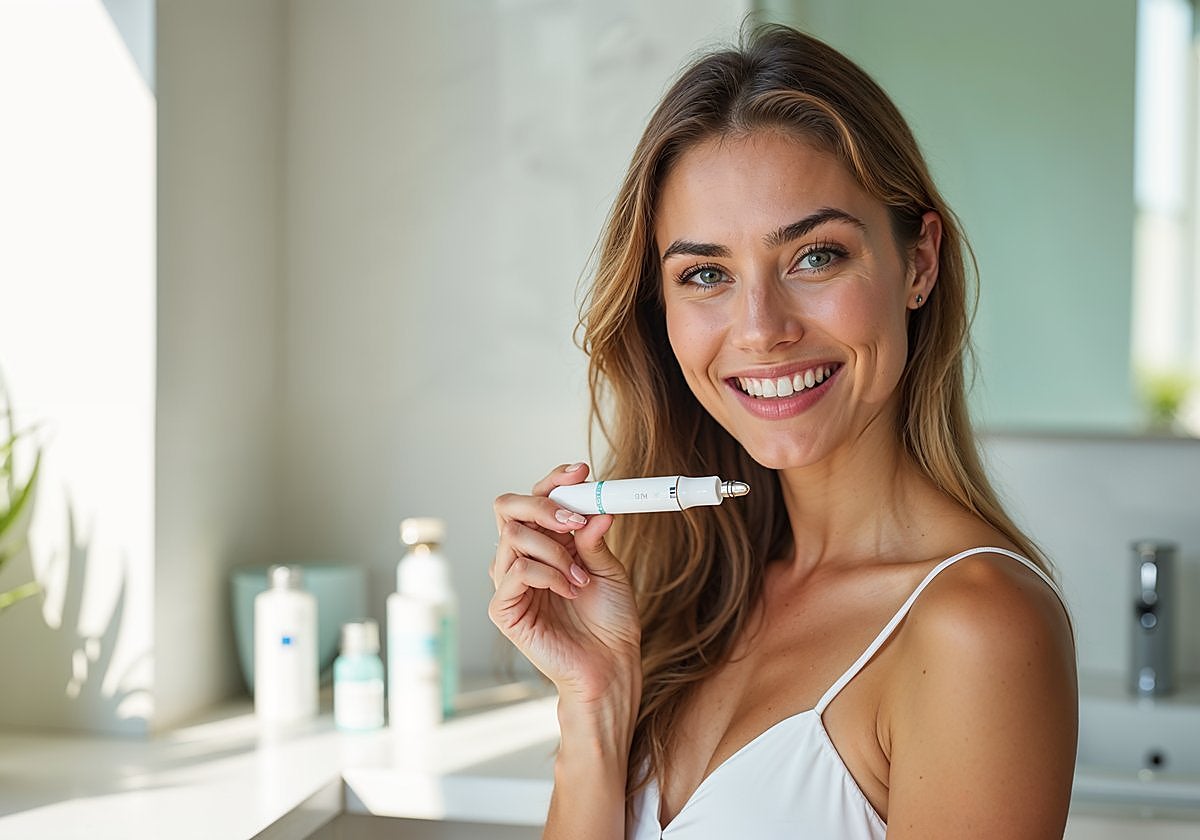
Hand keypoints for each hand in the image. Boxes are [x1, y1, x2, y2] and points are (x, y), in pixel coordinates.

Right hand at [489, 463, 640, 705]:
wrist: (610, 665)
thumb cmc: (610, 619)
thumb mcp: (609, 569)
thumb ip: (594, 538)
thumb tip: (597, 507)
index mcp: (547, 541)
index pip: (536, 498)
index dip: (554, 480)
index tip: (582, 472)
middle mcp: (522, 556)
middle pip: (507, 507)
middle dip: (541, 504)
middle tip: (574, 520)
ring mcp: (509, 581)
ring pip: (512, 537)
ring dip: (554, 550)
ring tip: (582, 577)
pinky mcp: (504, 608)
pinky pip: (516, 572)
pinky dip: (548, 574)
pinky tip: (570, 591)